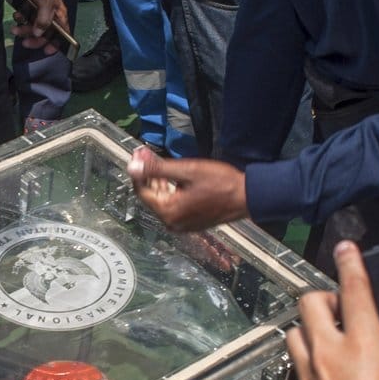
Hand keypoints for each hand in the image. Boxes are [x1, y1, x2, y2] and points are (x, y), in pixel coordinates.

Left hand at [13, 0, 69, 54]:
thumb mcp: (46, 1)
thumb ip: (44, 19)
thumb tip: (38, 33)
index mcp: (59, 14)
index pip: (62, 34)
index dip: (57, 44)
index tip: (47, 51)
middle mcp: (51, 15)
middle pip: (45, 34)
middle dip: (34, 40)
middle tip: (24, 41)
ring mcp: (40, 11)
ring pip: (34, 27)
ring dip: (24, 30)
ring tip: (14, 29)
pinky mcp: (30, 6)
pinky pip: (26, 18)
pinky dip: (21, 20)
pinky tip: (16, 16)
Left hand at [125, 147, 249, 231]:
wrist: (247, 198)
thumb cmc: (220, 182)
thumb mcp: (187, 170)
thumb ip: (157, 169)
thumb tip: (131, 167)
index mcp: (167, 211)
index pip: (141, 190)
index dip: (138, 170)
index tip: (138, 153)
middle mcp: (171, 223)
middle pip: (151, 196)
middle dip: (147, 174)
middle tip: (146, 153)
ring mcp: (181, 226)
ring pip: (161, 201)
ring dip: (158, 182)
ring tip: (157, 162)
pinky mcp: (190, 224)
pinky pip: (172, 207)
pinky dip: (169, 192)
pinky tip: (171, 179)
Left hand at [287, 241, 378, 379]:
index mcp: (364, 344)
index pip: (354, 290)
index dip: (350, 264)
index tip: (346, 247)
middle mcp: (330, 352)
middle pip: (310, 303)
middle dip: (325, 297)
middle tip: (345, 310)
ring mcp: (310, 373)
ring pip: (295, 330)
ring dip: (310, 326)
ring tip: (333, 338)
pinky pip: (297, 360)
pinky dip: (308, 352)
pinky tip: (328, 367)